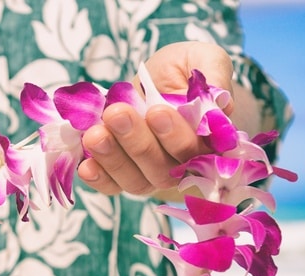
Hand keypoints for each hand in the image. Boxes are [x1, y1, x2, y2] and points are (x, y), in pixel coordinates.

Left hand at [77, 42, 242, 198]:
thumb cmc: (184, 71)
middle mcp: (184, 166)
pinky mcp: (125, 175)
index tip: (156, 111)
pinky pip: (114, 187)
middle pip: (164, 168)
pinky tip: (85, 165)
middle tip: (117, 114)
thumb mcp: (204, 58)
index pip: (197, 149)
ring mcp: (153, 174)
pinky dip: (99, 179)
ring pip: (137, 180)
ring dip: (114, 159)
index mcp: (211, 141)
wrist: (157, 81)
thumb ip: (214, 74)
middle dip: (138, 142)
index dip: (176, 135)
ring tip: (95, 134)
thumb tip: (219, 100)